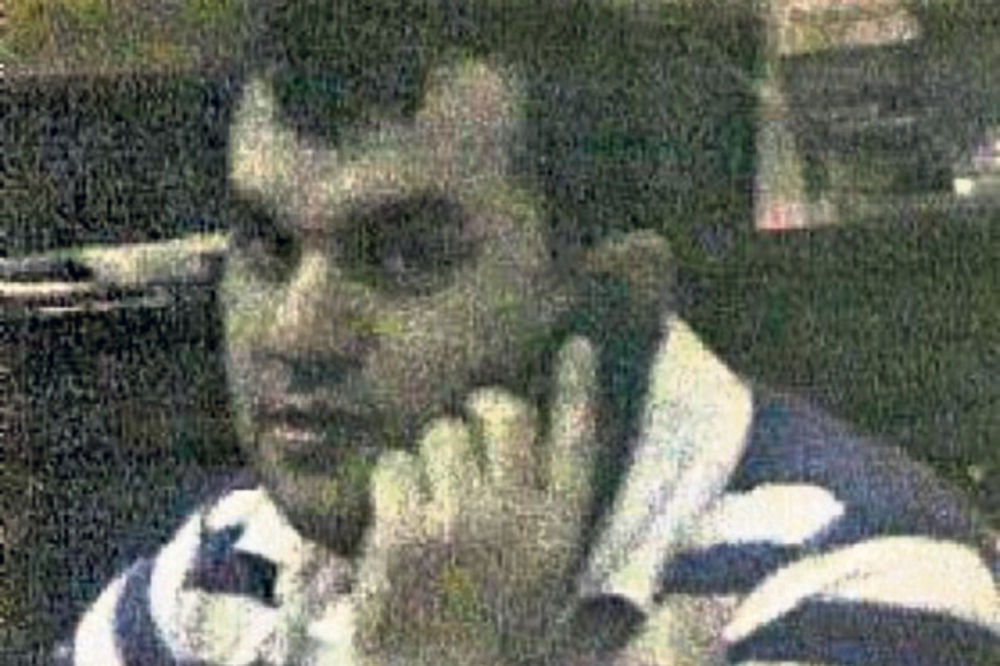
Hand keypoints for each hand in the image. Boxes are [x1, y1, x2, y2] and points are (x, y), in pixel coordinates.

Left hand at [349, 336, 598, 665]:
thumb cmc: (497, 639)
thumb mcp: (556, 598)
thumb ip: (569, 539)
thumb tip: (624, 527)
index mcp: (559, 533)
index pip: (577, 442)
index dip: (577, 388)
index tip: (576, 345)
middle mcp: (515, 519)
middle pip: (504, 415)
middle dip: (482, 407)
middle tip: (470, 420)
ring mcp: (457, 522)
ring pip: (442, 432)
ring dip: (433, 451)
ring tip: (431, 488)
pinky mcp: (404, 532)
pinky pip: (396, 463)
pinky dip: (393, 479)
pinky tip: (397, 510)